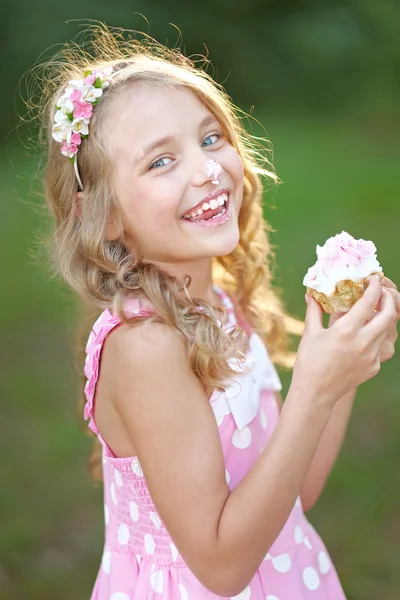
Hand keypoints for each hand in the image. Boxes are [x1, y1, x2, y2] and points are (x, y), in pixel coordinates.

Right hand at [292, 276, 396, 407]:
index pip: (369, 302)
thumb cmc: (309, 362)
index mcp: (347, 331)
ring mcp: (371, 356)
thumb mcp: (310, 333)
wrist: (315, 393)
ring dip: (383, 318)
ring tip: (373, 312)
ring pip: (387, 330)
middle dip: (389, 300)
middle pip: (389, 314)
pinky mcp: (374, 367)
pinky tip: (364, 334)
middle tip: (381, 293)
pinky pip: (381, 346)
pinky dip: (376, 336)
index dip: (374, 287)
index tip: (374, 279)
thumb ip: (314, 310)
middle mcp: (363, 342)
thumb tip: (311, 294)